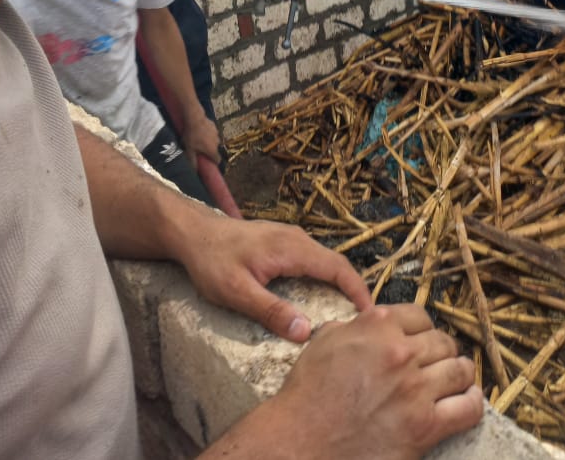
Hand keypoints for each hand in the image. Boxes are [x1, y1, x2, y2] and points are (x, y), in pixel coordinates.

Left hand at [179, 213, 370, 341]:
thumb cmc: (212, 262)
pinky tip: (319, 299)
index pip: (338, 268)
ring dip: (339, 285)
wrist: (192, 232)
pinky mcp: (281, 242)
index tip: (372, 316)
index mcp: (292, 249)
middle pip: (336, 264)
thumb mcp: (237, 292)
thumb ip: (271, 311)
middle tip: (363, 323)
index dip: (359, 291)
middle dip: (354, 291)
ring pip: (325, 261)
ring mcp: (290, 238)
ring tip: (346, 315)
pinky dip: (324, 279)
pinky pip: (313, 260)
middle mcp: (297, 239)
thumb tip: (306, 332)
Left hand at [183, 111, 220, 170]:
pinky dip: (208, 133)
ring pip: (213, 141)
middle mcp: (217, 143)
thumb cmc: (192, 135)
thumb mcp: (189, 149)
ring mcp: (217, 133)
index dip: (213, 163)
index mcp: (212, 150)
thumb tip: (195, 170)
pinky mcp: (215, 126)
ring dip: (208, 141)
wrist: (195, 118)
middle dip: (208, 151)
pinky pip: (212, 133)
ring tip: (199, 138)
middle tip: (199, 149)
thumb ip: (192, 161)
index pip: (217, 160)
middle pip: (214, 150)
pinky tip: (200, 131)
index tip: (208, 162)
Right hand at [205, 305, 482, 459]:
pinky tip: (469, 400)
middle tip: (441, 361)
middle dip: (443, 351)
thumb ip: (354, 326)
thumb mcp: (325, 341)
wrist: (302, 440)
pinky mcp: (425, 426)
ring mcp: (415, 389)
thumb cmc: (308, 393)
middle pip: (443, 342)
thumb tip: (370, 323)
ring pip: (460, 370)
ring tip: (459, 379)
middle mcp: (401, 351)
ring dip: (461, 374)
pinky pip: (467, 409)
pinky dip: (473, 403)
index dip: (423, 329)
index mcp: (378, 325)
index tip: (423, 339)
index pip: (420, 316)